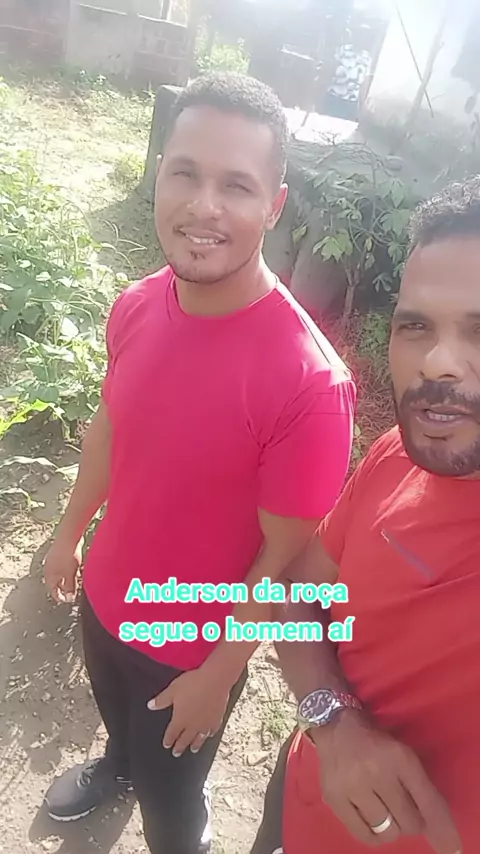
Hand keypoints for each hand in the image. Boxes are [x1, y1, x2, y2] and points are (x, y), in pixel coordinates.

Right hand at [43, 538, 82, 602]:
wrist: (69, 536)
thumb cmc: (68, 556)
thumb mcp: (70, 574)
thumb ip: (69, 587)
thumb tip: (69, 598)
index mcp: (49, 575)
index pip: (52, 590)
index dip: (60, 597)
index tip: (68, 600)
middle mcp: (48, 568)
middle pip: (55, 582)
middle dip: (63, 588)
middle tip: (72, 591)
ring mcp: (52, 559)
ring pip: (59, 573)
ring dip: (66, 578)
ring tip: (76, 580)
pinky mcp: (58, 552)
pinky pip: (62, 565)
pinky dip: (67, 570)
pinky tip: (76, 568)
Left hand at [148, 668, 230, 757]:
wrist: (215, 680)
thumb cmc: (193, 683)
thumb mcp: (172, 690)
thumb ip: (161, 700)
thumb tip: (150, 706)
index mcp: (180, 719)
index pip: (172, 733)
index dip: (168, 740)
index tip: (167, 744)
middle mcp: (192, 725)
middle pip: (184, 739)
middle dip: (179, 746)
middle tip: (176, 753)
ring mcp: (205, 724)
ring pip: (199, 738)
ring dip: (195, 744)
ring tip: (193, 749)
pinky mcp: (217, 719)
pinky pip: (212, 730)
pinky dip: (209, 734)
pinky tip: (209, 735)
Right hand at [313, 712, 461, 853]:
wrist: (334, 725)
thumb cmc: (375, 741)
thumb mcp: (403, 754)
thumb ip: (420, 786)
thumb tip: (435, 827)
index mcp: (399, 757)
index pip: (426, 800)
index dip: (440, 825)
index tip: (450, 845)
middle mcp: (376, 771)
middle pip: (409, 821)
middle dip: (411, 821)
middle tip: (403, 810)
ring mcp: (353, 786)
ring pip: (387, 831)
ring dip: (392, 827)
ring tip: (386, 813)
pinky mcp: (334, 798)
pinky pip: (363, 834)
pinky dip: (373, 834)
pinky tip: (372, 821)